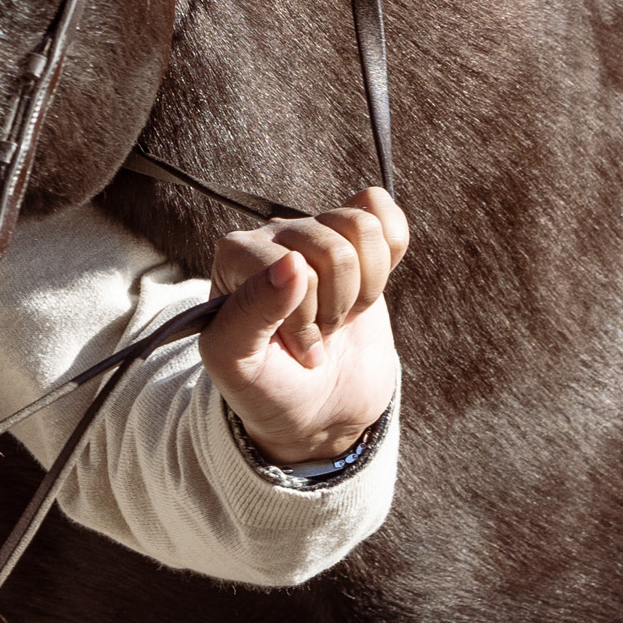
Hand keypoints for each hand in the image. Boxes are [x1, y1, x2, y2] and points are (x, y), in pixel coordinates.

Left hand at [207, 185, 410, 471]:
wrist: (314, 409)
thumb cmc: (265, 386)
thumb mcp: (237, 362)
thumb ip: (250, 311)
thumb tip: (292, 262)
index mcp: (234, 256)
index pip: (293, 267)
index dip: (303, 316)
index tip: (291, 346)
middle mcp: (273, 237)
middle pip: (333, 248)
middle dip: (335, 306)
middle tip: (317, 334)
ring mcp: (317, 236)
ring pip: (363, 227)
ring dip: (363, 288)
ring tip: (337, 316)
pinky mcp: (357, 243)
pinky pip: (382, 214)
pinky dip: (389, 255)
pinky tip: (367, 289)